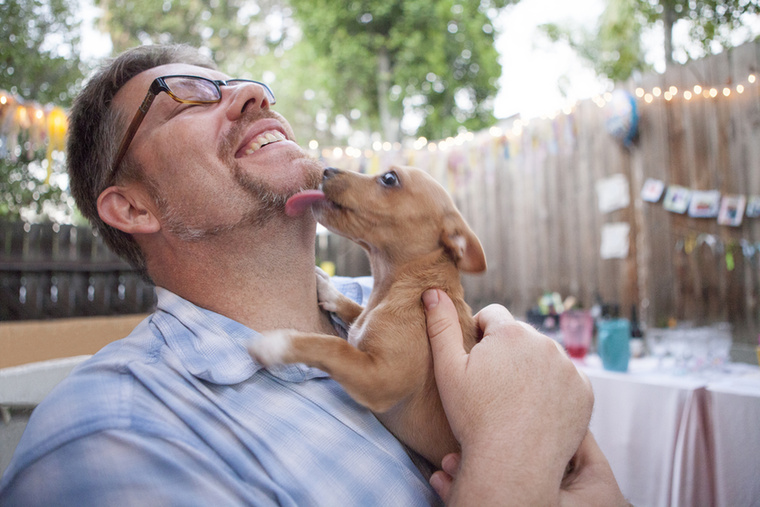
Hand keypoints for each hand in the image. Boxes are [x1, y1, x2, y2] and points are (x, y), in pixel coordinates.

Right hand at [422, 289, 595, 504]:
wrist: (513, 463)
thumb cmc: (474, 417)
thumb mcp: (448, 370)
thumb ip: (441, 326)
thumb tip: (433, 291)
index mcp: (511, 332)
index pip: (492, 315)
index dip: (479, 335)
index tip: (475, 361)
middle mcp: (545, 342)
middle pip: (520, 336)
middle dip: (506, 351)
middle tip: (493, 385)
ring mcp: (568, 367)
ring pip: (543, 356)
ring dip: (531, 367)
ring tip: (514, 399)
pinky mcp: (584, 391)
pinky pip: (566, 379)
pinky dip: (553, 388)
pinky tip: (536, 409)